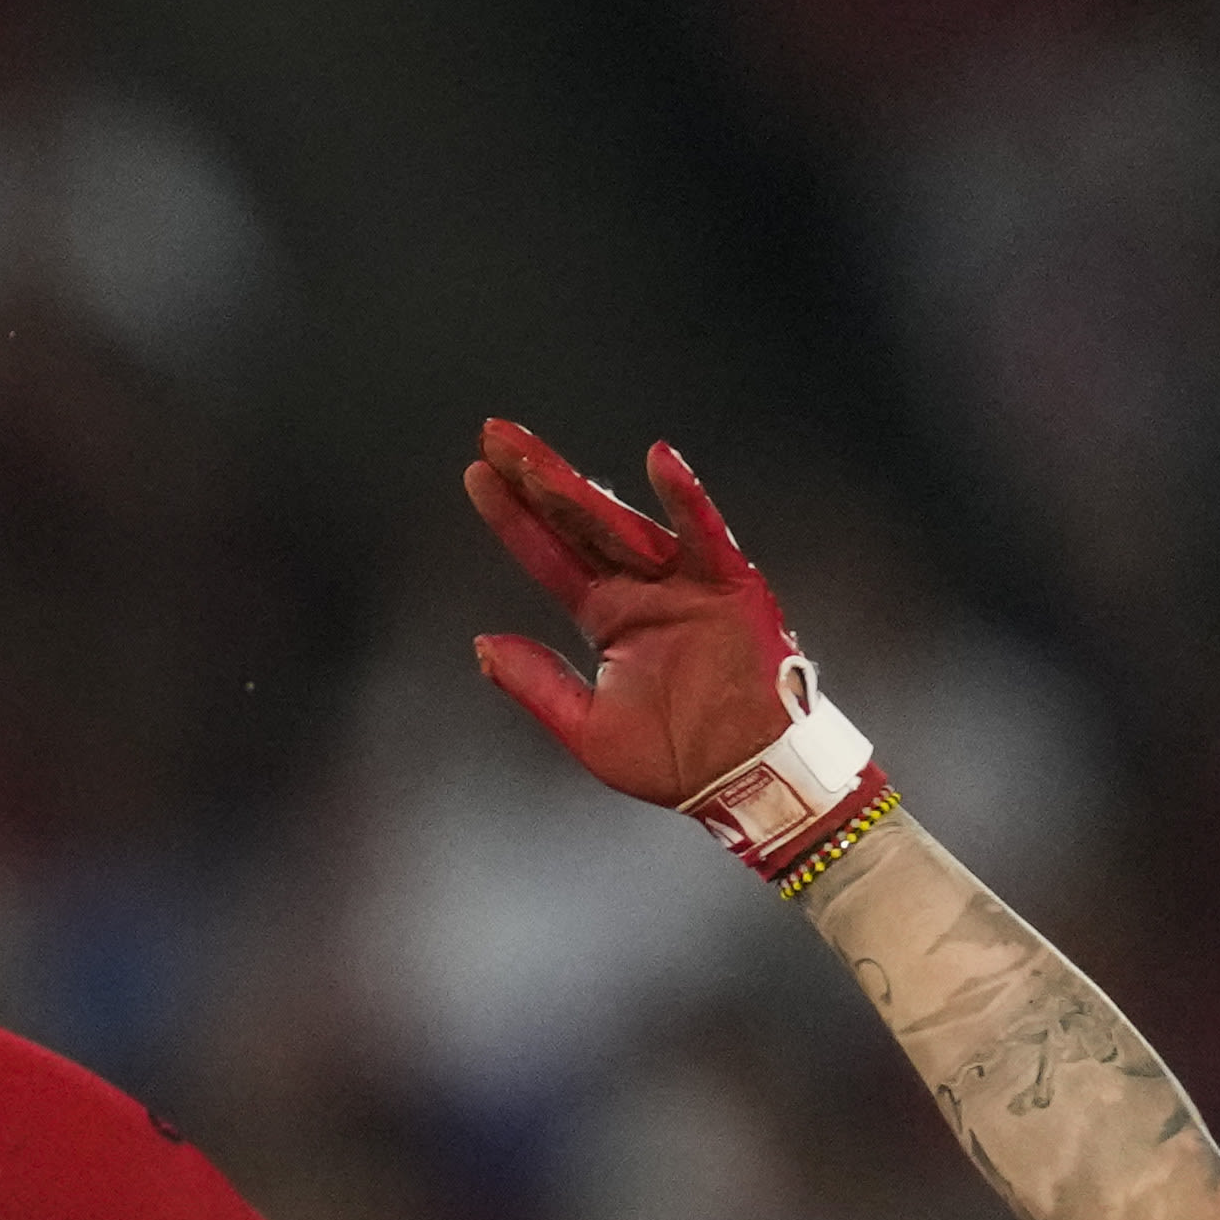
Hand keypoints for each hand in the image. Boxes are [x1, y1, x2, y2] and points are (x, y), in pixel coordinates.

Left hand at [459, 418, 815, 808]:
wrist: (742, 784)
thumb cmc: (675, 761)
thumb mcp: (586, 727)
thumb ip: (536, 683)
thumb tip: (483, 646)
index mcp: (608, 617)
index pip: (550, 555)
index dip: (514, 517)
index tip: (476, 475)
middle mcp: (642, 589)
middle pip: (579, 523)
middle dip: (536, 479)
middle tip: (493, 435)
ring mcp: (686, 584)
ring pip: (624, 524)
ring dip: (580, 488)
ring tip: (533, 460)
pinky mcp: (732, 589)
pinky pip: (707, 537)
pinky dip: (686, 500)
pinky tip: (660, 460)